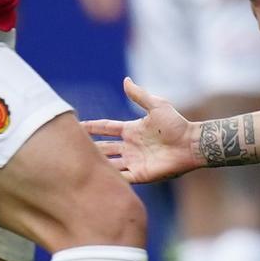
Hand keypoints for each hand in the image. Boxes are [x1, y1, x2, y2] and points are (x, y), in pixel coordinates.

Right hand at [83, 77, 197, 182]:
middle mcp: (130, 147)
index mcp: (131, 130)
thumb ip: (139, 96)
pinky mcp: (140, 174)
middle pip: (103, 147)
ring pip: (108, 164)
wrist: (192, 144)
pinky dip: (109, 179)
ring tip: (76, 165)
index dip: (91, 127)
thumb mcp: (157, 106)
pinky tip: (95, 180)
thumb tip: (126, 80)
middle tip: (68, 147)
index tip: (74, 125)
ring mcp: (134, 161)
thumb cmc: (177, 124)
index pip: (105, 128)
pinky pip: (121, 178)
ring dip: (95, 164)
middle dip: (87, 148)